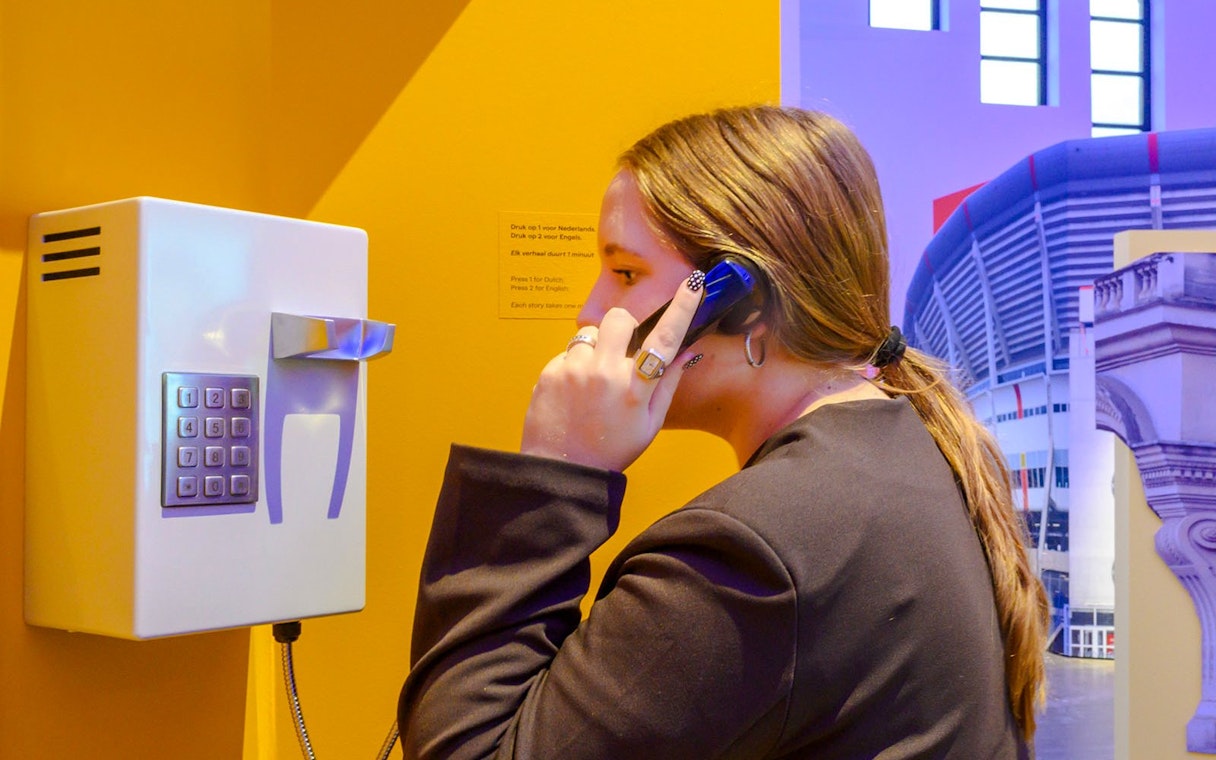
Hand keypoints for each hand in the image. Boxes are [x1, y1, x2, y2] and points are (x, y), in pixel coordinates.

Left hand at [521, 277, 702, 470]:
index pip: (665, 338)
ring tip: (593, 381)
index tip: (693, 283)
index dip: (682, 308)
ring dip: (596, 350)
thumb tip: (686, 352)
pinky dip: (574, 366)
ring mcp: (574, 370)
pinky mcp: (550, 372)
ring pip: (590, 335)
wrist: (561, 470)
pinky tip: (574, 393)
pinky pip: (567, 353)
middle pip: (620, 319)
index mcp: (636, 388)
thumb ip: (667, 384)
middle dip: (624, 327)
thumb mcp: (650, 423)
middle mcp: (605, 373)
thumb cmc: (610, 450)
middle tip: (623, 350)